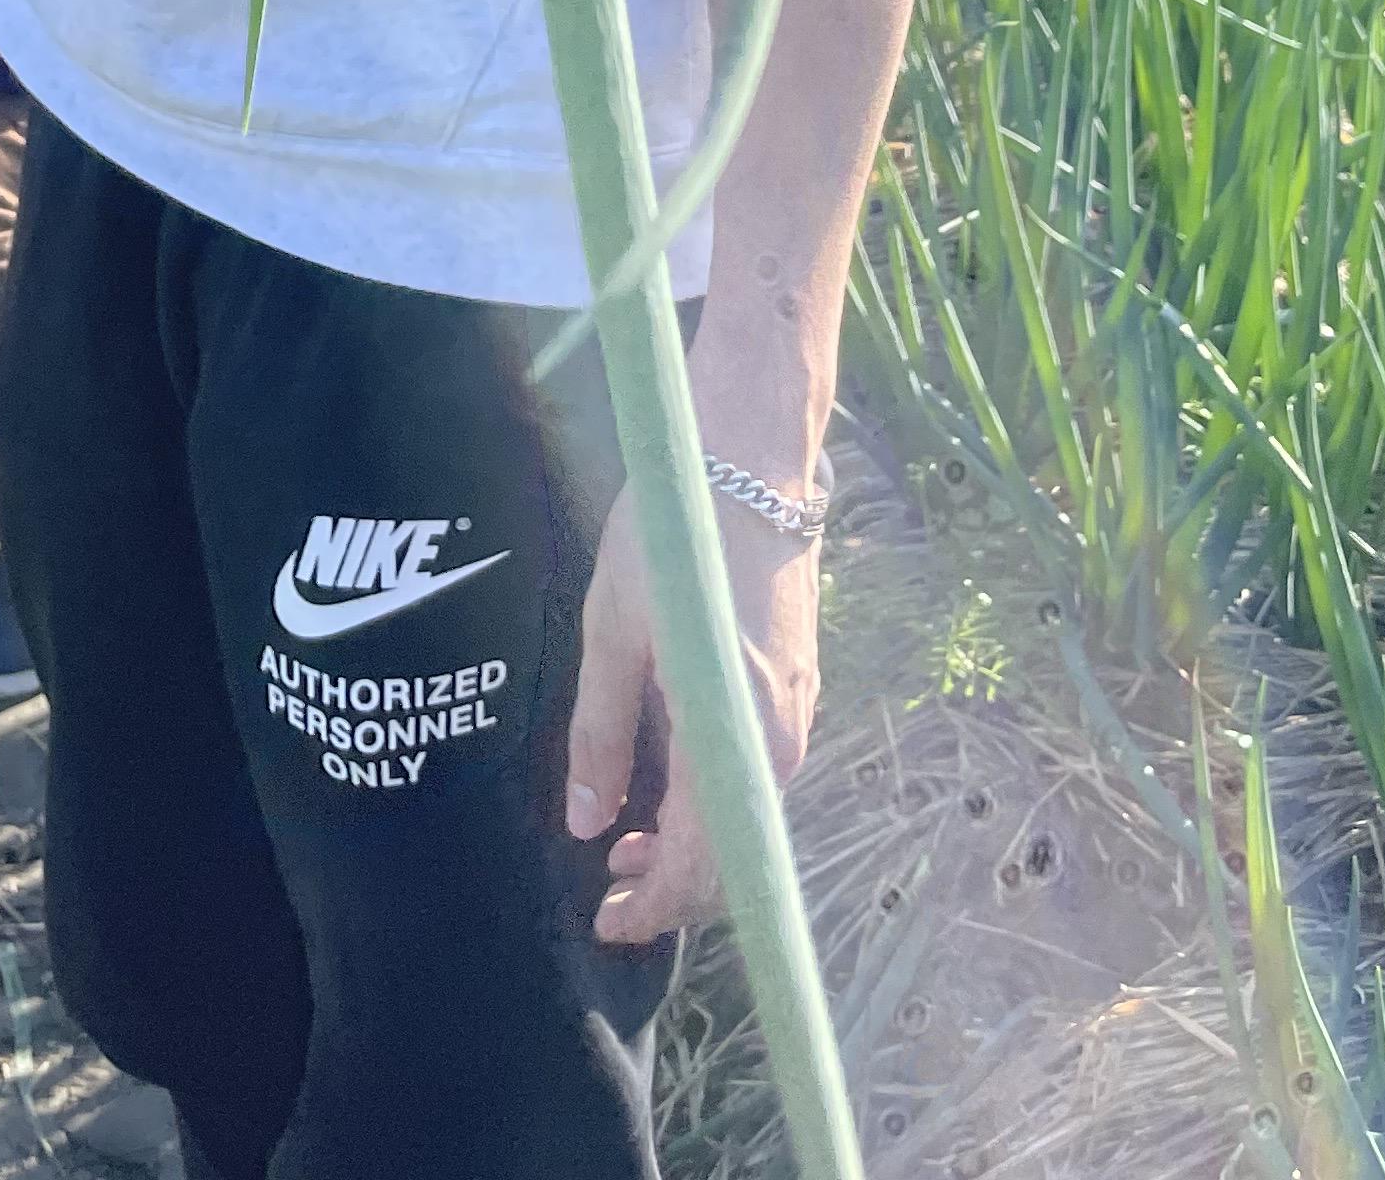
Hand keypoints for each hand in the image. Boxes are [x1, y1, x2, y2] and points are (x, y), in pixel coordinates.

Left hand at [563, 489, 819, 945]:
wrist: (754, 459)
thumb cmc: (672, 535)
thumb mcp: (611, 628)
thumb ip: (600, 731)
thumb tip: (587, 823)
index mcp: (725, 730)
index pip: (702, 863)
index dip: (655, 908)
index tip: (608, 925)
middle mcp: (776, 738)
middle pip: (733, 853)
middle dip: (672, 888)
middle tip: (608, 892)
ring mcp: (795, 711)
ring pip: (749, 816)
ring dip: (693, 845)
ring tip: (627, 840)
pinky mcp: (797, 686)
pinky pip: (758, 774)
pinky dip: (717, 802)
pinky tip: (671, 786)